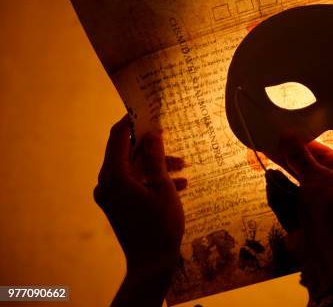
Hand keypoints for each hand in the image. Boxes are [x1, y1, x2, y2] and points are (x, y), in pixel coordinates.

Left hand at [94, 116, 186, 306]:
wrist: (152, 263)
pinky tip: (177, 183)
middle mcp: (106, 183)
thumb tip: (151, 133)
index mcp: (114, 176)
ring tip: (183, 166)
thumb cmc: (160, 225)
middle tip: (171, 138)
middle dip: (151, 146)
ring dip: (155, 164)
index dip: (132, 121)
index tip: (148, 112)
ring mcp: (110, 195)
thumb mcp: (163, 187)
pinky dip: (151, 179)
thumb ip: (155, 158)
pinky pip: (133, 183)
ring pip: (133, 168)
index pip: (117, 137)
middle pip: (126, 153)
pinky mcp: (117, 205)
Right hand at [265, 137, 332, 298]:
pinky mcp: (310, 223)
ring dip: (284, 178)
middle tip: (273, 148)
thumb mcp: (314, 175)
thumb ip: (299, 156)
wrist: (326, 249)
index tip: (288, 138)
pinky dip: (282, 194)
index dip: (305, 146)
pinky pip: (294, 205)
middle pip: (311, 173)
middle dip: (291, 162)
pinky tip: (271, 182)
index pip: (326, 156)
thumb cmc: (329, 206)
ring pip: (300, 189)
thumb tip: (288, 136)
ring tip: (269, 167)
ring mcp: (324, 211)